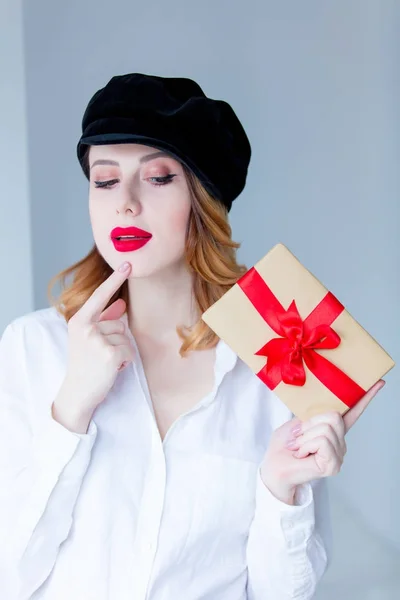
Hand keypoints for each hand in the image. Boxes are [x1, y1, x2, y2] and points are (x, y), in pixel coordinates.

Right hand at [53, 261, 134, 425]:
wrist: (77, 391)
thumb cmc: (84, 363)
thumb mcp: (89, 338)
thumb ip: (105, 319)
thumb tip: (122, 303)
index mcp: (79, 320)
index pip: (100, 296)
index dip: (115, 280)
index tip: (127, 264)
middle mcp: (86, 328)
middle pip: (119, 323)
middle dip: (115, 340)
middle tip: (99, 355)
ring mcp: (98, 342)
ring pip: (126, 337)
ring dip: (120, 351)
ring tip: (104, 362)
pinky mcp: (110, 355)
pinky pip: (129, 350)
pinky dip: (125, 361)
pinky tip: (111, 369)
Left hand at [260, 380, 385, 503]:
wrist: (273, 468)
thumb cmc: (283, 447)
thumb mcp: (296, 423)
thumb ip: (313, 415)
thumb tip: (327, 408)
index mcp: (331, 428)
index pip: (353, 412)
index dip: (365, 397)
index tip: (378, 382)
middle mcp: (339, 441)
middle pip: (334, 416)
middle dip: (310, 423)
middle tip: (298, 436)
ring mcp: (338, 454)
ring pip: (326, 429)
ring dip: (305, 437)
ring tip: (298, 448)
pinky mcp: (333, 464)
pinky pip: (322, 442)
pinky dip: (306, 445)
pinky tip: (302, 456)